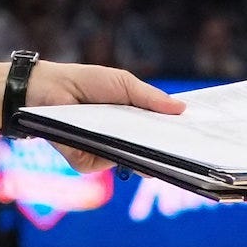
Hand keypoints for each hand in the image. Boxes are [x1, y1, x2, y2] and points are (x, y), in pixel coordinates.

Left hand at [28, 62, 182, 172]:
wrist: (45, 89)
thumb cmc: (84, 82)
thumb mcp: (121, 83)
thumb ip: (149, 97)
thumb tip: (182, 109)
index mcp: (131, 122)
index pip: (159, 134)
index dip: (177, 136)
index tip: (201, 137)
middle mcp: (120, 141)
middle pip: (149, 153)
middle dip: (169, 151)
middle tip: (191, 150)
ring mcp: (104, 153)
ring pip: (131, 162)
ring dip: (145, 154)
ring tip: (163, 147)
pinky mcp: (86, 162)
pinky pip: (107, 164)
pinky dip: (113, 154)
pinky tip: (118, 142)